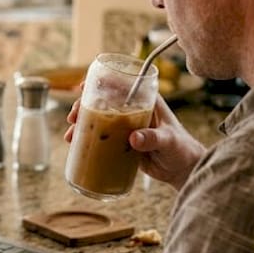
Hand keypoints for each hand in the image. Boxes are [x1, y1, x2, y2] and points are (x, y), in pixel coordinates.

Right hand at [65, 94, 205, 189]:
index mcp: (147, 101)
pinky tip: (76, 144)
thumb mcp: (168, 141)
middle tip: (74, 117)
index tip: (84, 87)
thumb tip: (134, 138)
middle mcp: (133, 110)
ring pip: (99, 119)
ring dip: (83, 124)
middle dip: (85, 106)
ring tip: (71, 134)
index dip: (101, 82)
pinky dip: (88, 138)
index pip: (122, 84)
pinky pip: (102, 137)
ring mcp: (126, 126)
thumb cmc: (181, 149)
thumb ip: (153, 138)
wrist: (183, 170)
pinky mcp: (122, 142)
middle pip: (104, 101)